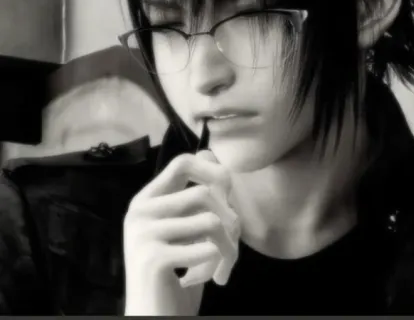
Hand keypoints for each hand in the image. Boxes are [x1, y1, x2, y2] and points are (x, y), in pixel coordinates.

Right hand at [123, 150, 239, 315]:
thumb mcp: (185, 226)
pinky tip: (198, 278)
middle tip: (232, 246)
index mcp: (147, 199)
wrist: (153, 314)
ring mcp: (143, 234)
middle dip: (230, 220)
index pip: (183, 163)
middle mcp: (140, 211)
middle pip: (204, 193)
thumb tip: (209, 153)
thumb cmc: (174, 270)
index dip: (213, 171)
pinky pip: (207, 247)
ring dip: (226, 248)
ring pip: (211, 221)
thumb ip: (193, 194)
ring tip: (220, 266)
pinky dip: (215, 265)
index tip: (226, 193)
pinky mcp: (152, 258)